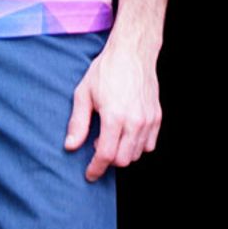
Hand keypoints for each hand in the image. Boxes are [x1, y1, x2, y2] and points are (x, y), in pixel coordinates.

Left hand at [64, 37, 162, 181]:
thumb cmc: (105, 71)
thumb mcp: (83, 94)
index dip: (96, 168)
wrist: (132, 54)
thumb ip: (77, 123)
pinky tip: (125, 133)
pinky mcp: (157, 118)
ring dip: (122, 152)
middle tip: (96, 145)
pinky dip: (137, 146)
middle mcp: (134, 122)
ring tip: (110, 135)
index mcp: (114, 117)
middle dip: (107, 160)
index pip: (106, 155)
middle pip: (122, 160)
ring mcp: (149, 121)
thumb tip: (70, 146)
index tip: (89, 174)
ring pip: (136, 154)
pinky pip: (149, 145)